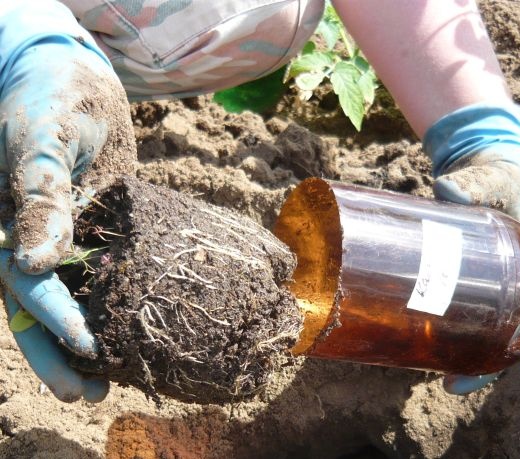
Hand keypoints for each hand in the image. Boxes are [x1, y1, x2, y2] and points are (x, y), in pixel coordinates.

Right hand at [0, 2, 134, 401]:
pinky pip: (99, 270)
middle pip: (37, 305)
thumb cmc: (52, 96)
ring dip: (84, 337)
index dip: (53, 318)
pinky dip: (110, 300)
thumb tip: (35, 260)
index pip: (22, 281)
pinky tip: (130, 328)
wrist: (75, 76)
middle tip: (91, 392)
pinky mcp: (93, 227)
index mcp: (3, 220)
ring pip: (66, 295)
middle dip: (59, 350)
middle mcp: (26, 235)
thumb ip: (39, 193)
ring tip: (108, 380)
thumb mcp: (42, 138)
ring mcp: (60, 234)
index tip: (88, 349)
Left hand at [423, 103, 519, 393]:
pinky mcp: (452, 277)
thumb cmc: (499, 179)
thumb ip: (475, 183)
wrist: (482, 172)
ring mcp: (479, 285)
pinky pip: (450, 309)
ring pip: (476, 329)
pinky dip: (440, 329)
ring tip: (436, 375)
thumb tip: (448, 188)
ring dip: (460, 353)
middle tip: (454, 384)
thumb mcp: (494, 179)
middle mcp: (506, 285)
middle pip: (504, 334)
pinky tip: (416, 341)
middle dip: (486, 363)